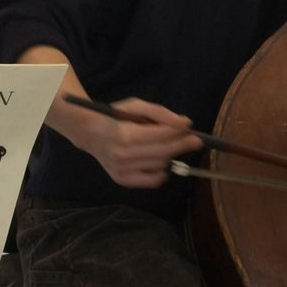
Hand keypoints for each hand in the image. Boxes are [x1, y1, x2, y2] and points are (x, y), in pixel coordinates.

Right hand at [74, 97, 203, 188]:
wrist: (90, 134)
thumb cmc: (115, 117)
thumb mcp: (135, 106)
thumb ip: (159, 113)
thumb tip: (183, 123)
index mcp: (124, 135)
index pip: (160, 135)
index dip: (178, 130)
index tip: (189, 125)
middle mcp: (123, 156)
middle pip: (163, 152)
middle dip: (183, 145)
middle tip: (197, 140)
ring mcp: (122, 170)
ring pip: (161, 165)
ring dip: (170, 154)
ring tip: (170, 144)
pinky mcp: (123, 180)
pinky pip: (153, 180)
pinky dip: (162, 171)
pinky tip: (160, 160)